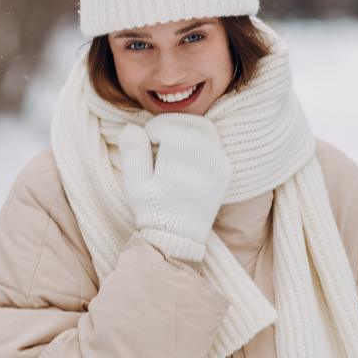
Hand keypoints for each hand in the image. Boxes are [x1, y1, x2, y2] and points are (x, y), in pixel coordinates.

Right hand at [116, 113, 231, 261]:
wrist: (180, 236)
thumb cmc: (154, 210)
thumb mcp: (135, 182)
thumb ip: (133, 151)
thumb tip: (132, 127)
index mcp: (184, 156)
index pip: (168, 124)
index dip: (151, 131)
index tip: (145, 146)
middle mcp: (207, 154)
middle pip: (187, 121)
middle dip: (169, 126)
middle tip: (156, 143)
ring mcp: (220, 161)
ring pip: (203, 127)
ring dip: (184, 130)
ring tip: (170, 147)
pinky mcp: (226, 169)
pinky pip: (213, 142)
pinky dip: (198, 141)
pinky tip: (184, 157)